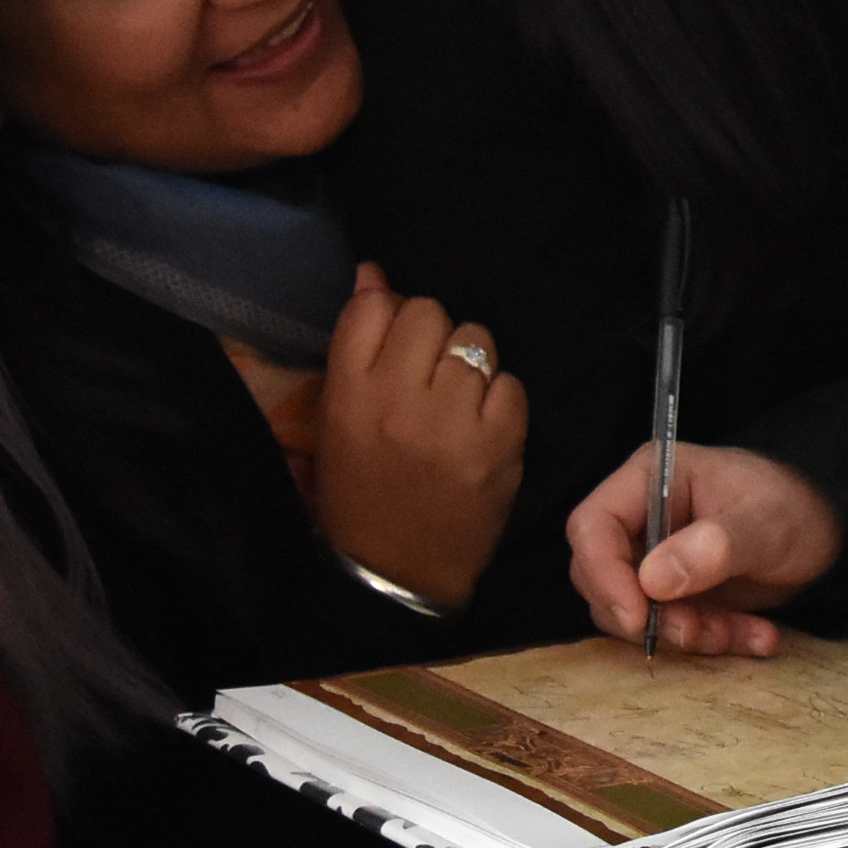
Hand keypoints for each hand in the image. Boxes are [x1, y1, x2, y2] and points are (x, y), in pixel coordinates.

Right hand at [309, 264, 527, 612]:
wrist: (397, 573)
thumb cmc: (359, 493)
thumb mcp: (337, 422)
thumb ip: (356, 348)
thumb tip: (374, 275)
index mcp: (348, 395)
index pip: (374, 307)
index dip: (389, 312)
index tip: (395, 336)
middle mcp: (399, 400)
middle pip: (429, 313)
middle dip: (431, 335)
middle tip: (428, 373)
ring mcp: (452, 422)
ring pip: (475, 341)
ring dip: (469, 363)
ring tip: (456, 400)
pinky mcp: (500, 444)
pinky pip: (510, 384)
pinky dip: (500, 399)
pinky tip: (482, 425)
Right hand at [565, 440, 843, 655]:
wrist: (830, 527)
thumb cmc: (796, 505)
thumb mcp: (765, 523)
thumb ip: (716, 546)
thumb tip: (654, 580)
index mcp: (651, 478)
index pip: (592, 526)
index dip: (603, 575)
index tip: (636, 617)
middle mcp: (642, 518)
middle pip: (603, 577)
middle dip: (648, 616)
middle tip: (696, 633)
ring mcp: (656, 557)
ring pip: (636, 613)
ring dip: (686, 634)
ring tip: (741, 634)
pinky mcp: (677, 593)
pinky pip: (672, 628)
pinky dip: (713, 640)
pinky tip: (759, 636)